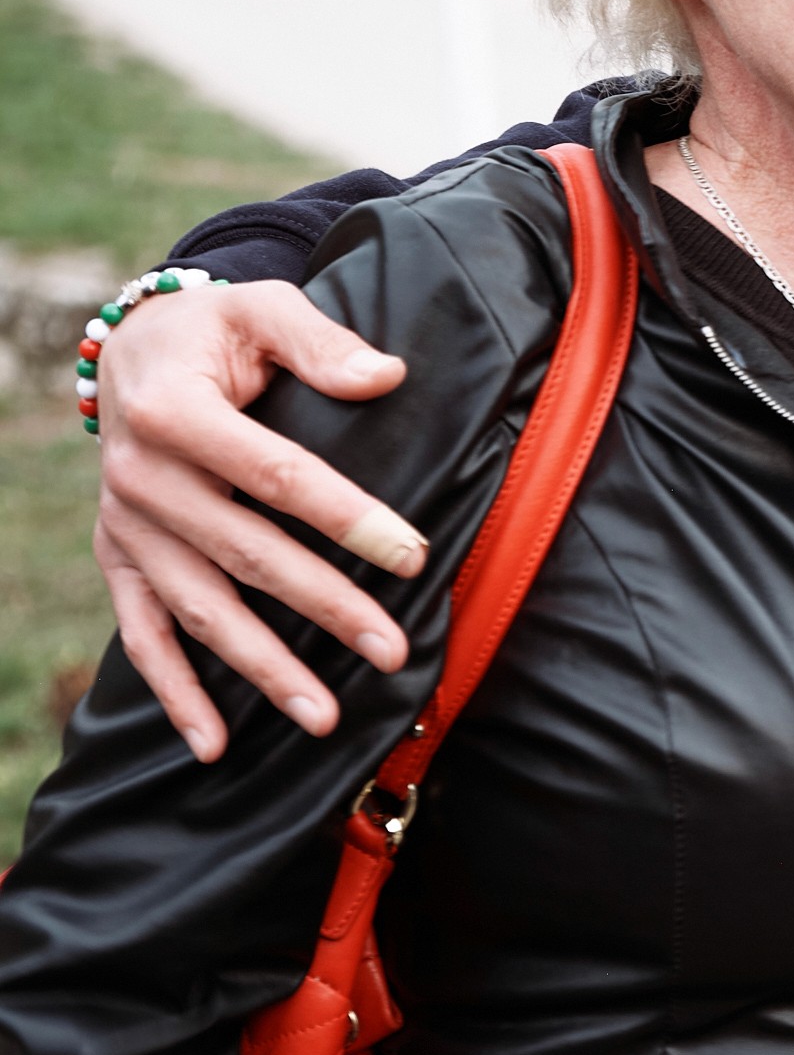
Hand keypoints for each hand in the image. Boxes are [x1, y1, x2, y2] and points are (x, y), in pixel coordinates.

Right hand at [93, 281, 421, 759]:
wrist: (132, 349)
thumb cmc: (215, 332)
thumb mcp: (263, 309)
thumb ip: (322, 342)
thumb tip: (386, 376)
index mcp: (177, 413)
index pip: (281, 477)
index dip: (350, 519)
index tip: (414, 557)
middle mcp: (142, 478)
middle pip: (249, 555)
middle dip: (325, 609)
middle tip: (393, 652)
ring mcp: (126, 526)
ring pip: (202, 610)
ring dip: (262, 669)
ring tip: (326, 718)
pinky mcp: (118, 557)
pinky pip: (143, 635)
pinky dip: (175, 694)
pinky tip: (217, 745)